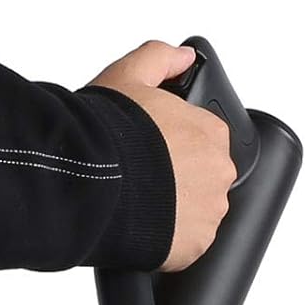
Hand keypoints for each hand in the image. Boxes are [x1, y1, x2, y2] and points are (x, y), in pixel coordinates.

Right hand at [90, 41, 235, 270]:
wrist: (87, 184)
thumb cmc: (104, 134)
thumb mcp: (125, 77)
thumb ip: (157, 58)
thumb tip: (181, 56)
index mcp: (209, 132)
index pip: (197, 141)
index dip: (166, 148)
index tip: (142, 153)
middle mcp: (218, 171)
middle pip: (197, 178)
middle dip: (169, 181)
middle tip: (134, 181)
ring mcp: (207, 212)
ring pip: (191, 214)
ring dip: (167, 212)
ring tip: (130, 206)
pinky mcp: (190, 247)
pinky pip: (180, 247)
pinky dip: (161, 242)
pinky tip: (134, 228)